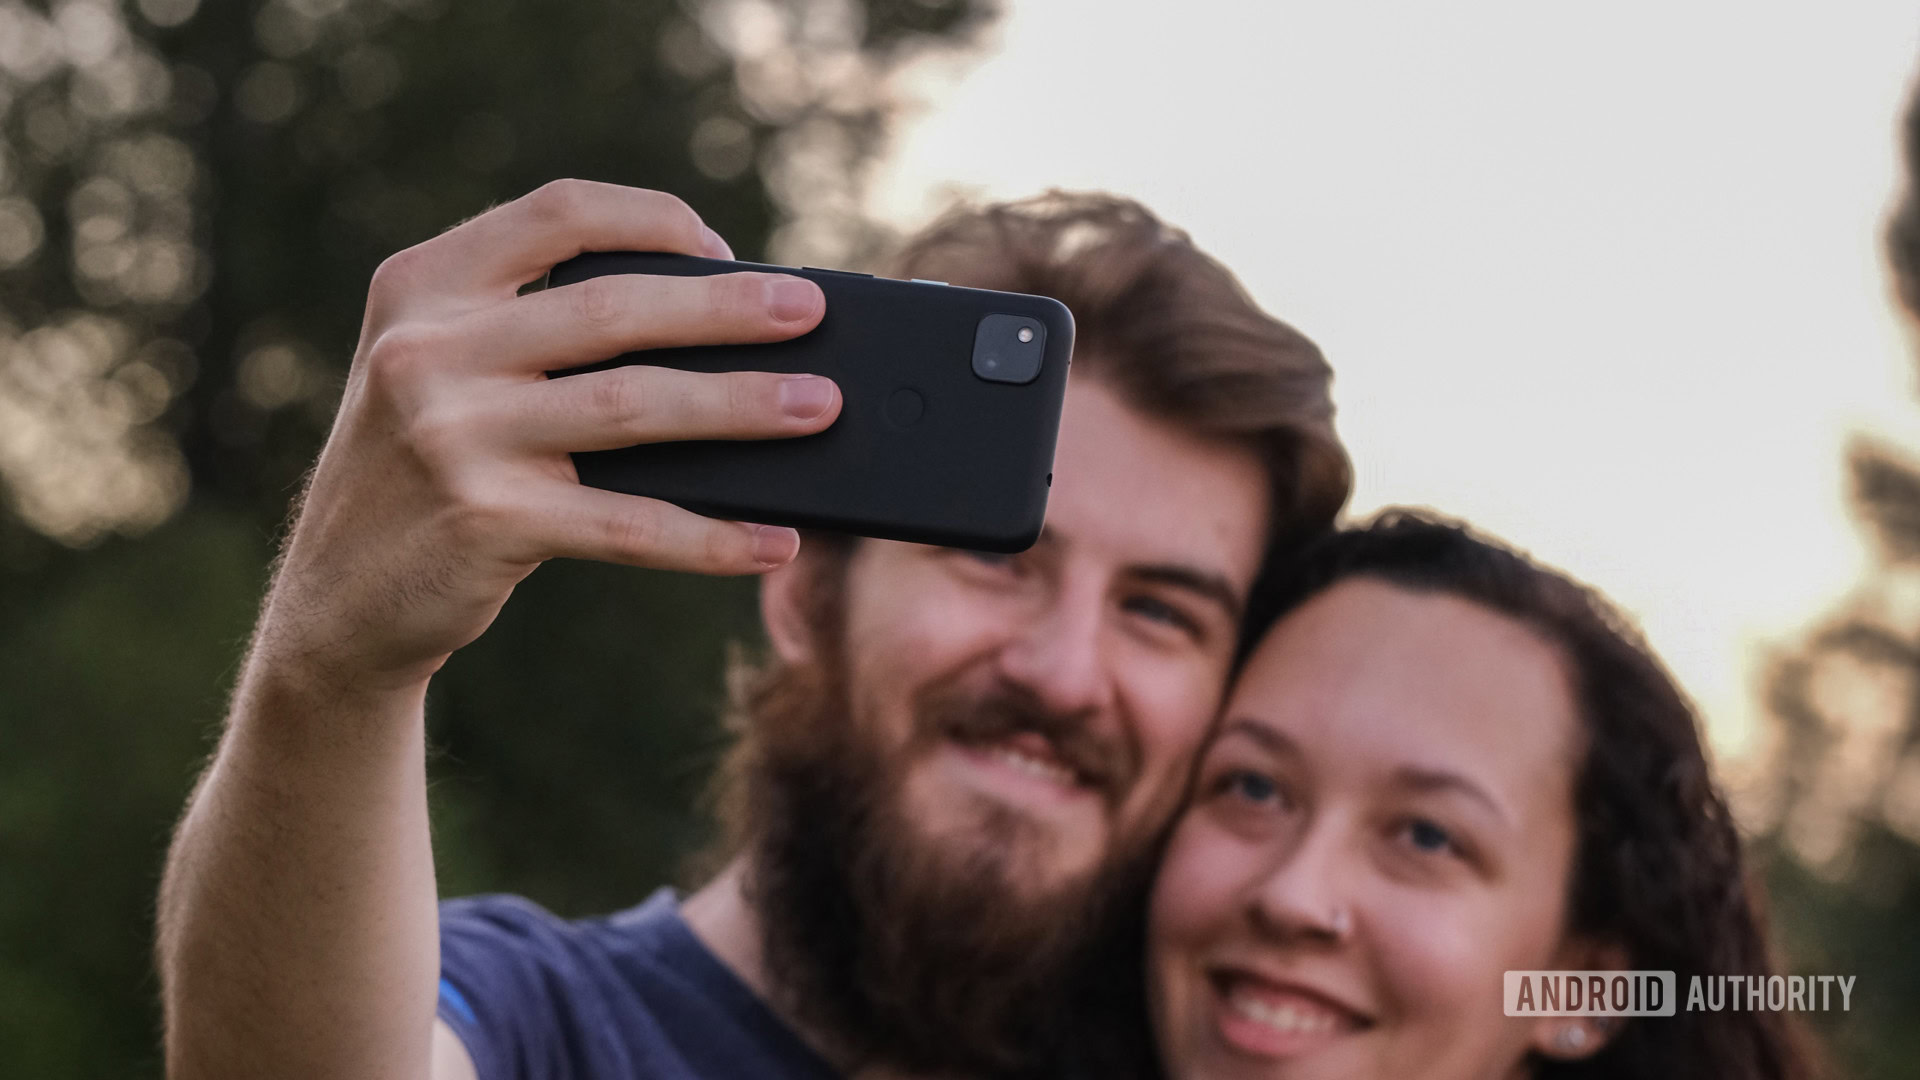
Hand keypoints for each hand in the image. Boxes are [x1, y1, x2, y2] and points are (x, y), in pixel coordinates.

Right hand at [255, 179, 836, 693]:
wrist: (336, 602)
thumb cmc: (428, 470)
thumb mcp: (447, 373)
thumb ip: (538, 335)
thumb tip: (718, 327)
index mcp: (423, 286)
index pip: (558, 214)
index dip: (654, 220)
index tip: (725, 247)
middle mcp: (427, 350)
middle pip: (614, 309)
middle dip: (728, 310)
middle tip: (810, 313)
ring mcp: (453, 436)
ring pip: (633, 408)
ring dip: (742, 407)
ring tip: (819, 409)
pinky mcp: (484, 522)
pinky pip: (627, 524)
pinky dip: (711, 535)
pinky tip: (772, 540)